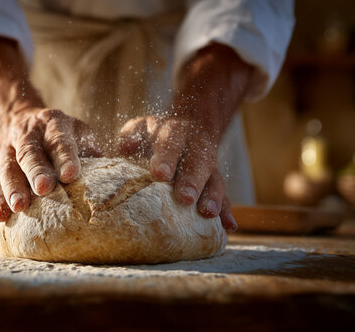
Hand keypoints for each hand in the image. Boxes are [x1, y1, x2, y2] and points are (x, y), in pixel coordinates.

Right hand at [0, 36, 101, 222]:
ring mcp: (10, 150)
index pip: (60, 139)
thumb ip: (90, 152)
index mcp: (54, 123)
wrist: (26, 121)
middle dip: (36, 171)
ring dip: (13, 188)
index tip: (71, 175)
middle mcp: (29, 134)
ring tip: (19, 207)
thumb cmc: (63, 135)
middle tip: (43, 189)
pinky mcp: (1, 167)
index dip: (65, 157)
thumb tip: (108, 177)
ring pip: (8, 168)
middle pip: (30, 152)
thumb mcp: (79, 133)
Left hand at [118, 115, 236, 230]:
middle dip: (192, 180)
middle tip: (185, 197)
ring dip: (213, 197)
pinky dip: (227, 211)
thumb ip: (131, 135)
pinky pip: (225, 196)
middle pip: (197, 162)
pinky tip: (229, 226)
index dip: (166, 158)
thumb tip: (124, 148)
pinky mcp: (215, 182)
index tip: (159, 174)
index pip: (171, 142)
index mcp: (175, 132)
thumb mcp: (141, 128)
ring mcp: (209, 166)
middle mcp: (196, 148)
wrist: (190, 127)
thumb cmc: (156, 135)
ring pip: (215, 180)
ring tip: (208, 213)